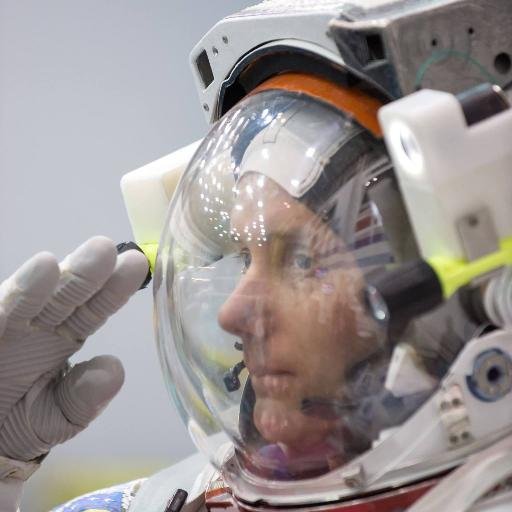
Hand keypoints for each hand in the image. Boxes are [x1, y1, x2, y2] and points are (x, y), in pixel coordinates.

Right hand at [0, 236, 147, 473]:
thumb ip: (84, 399)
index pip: (95, 308)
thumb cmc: (18, 425)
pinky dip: (10, 300)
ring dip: (38, 283)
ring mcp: (7, 326)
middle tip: (105, 248)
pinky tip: (20, 286)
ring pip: (25, 299)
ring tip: (52, 264)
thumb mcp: (56, 419)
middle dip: (84, 272)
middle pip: (65, 294)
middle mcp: (38, 324)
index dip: (115, 287)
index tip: (137, 265)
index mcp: (66, 336)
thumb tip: (115, 369)